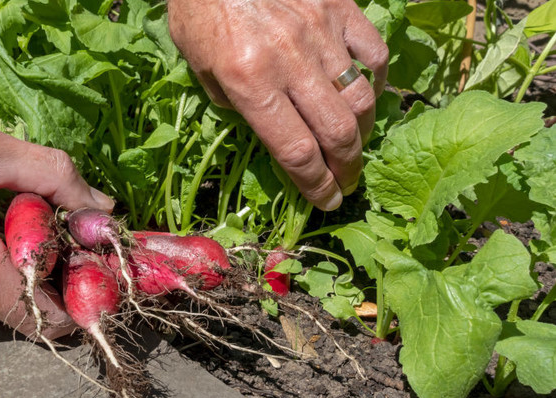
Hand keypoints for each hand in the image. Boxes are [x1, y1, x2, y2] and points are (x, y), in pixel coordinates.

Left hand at [168, 0, 388, 210]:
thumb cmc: (198, 9)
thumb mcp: (198, 65)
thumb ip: (233, 102)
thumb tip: (267, 129)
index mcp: (250, 82)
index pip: (296, 151)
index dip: (316, 185)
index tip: (327, 201)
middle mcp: (290, 61)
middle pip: (337, 132)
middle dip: (346, 168)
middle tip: (346, 182)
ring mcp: (320, 32)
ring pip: (361, 97)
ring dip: (362, 132)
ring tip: (354, 147)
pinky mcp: (339, 7)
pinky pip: (372, 51)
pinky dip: (375, 79)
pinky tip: (365, 93)